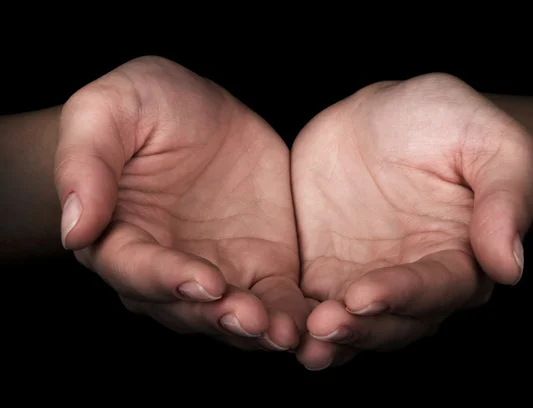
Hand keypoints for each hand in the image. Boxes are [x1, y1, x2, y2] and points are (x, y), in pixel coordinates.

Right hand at [54, 56, 306, 350]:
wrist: (195, 114)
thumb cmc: (141, 108)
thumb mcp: (107, 111)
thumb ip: (86, 165)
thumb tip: (74, 227)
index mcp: (121, 238)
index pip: (137, 269)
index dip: (168, 278)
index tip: (204, 279)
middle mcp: (167, 269)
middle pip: (189, 307)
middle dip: (221, 316)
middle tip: (253, 319)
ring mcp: (218, 271)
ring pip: (235, 315)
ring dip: (261, 329)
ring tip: (288, 332)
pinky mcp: (261, 267)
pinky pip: (277, 299)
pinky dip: (294, 314)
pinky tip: (316, 322)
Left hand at [291, 74, 532, 368]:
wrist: (383, 117)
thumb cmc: (445, 122)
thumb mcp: (488, 142)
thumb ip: (504, 198)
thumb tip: (510, 266)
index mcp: (458, 258)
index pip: (435, 289)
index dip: (402, 296)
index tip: (365, 296)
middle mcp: (410, 280)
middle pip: (390, 322)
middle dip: (358, 328)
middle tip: (323, 326)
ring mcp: (363, 278)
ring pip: (347, 323)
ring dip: (324, 337)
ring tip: (297, 339)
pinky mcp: (322, 269)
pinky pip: (307, 300)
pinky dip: (292, 315)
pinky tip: (269, 319)